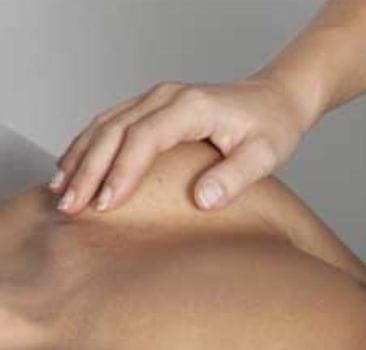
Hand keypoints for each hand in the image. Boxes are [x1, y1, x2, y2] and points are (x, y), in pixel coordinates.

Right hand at [51, 75, 310, 215]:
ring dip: (81, 158)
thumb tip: (202, 200)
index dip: (122, 172)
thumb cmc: (273, 128)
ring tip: (61, 192)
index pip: (144, 139)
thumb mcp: (265, 156)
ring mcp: (156, 99)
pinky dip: (89, 146)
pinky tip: (73, 167)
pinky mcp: (153, 107)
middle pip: (114, 132)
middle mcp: (165, 97)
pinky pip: (111, 124)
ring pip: (105, 126)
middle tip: (72, 207)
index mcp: (190, 107)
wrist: (275, 100)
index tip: (106, 203)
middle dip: (89, 171)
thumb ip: (235, 177)